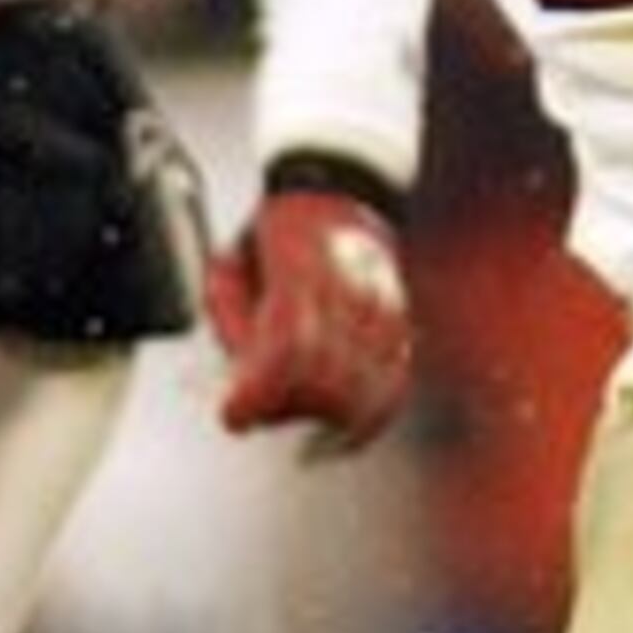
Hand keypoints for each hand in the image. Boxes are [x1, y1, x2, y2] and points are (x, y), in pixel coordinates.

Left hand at [204, 183, 413, 452]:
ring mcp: (384, 311)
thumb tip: (240, 384)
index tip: (231, 417)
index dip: (258, 392)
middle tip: (253, 404)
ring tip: (290, 407)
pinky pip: (391, 389)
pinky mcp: (402, 329)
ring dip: (318, 415)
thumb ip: (231, 322)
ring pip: (361, 391)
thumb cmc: (273, 236)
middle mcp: (353, 290)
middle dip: (282, 406)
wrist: (341, 193)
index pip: (288, 346)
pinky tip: (335, 439)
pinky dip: (363, 422)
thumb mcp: (231, 264)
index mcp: (303, 266)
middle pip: (325, 379)